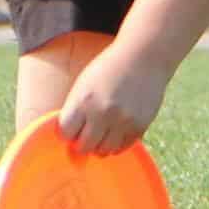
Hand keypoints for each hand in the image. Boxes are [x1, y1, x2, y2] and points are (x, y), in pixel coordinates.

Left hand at [55, 45, 170, 156]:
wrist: (143, 57)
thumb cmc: (108, 69)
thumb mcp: (84, 84)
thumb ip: (75, 110)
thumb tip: (69, 140)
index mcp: (84, 100)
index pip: (66, 133)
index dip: (67, 132)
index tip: (71, 128)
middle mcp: (103, 113)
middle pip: (84, 146)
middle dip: (81, 143)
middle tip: (85, 134)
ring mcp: (123, 121)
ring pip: (104, 151)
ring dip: (99, 146)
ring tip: (101, 133)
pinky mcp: (140, 126)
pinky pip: (122, 148)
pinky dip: (116, 144)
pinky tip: (115, 132)